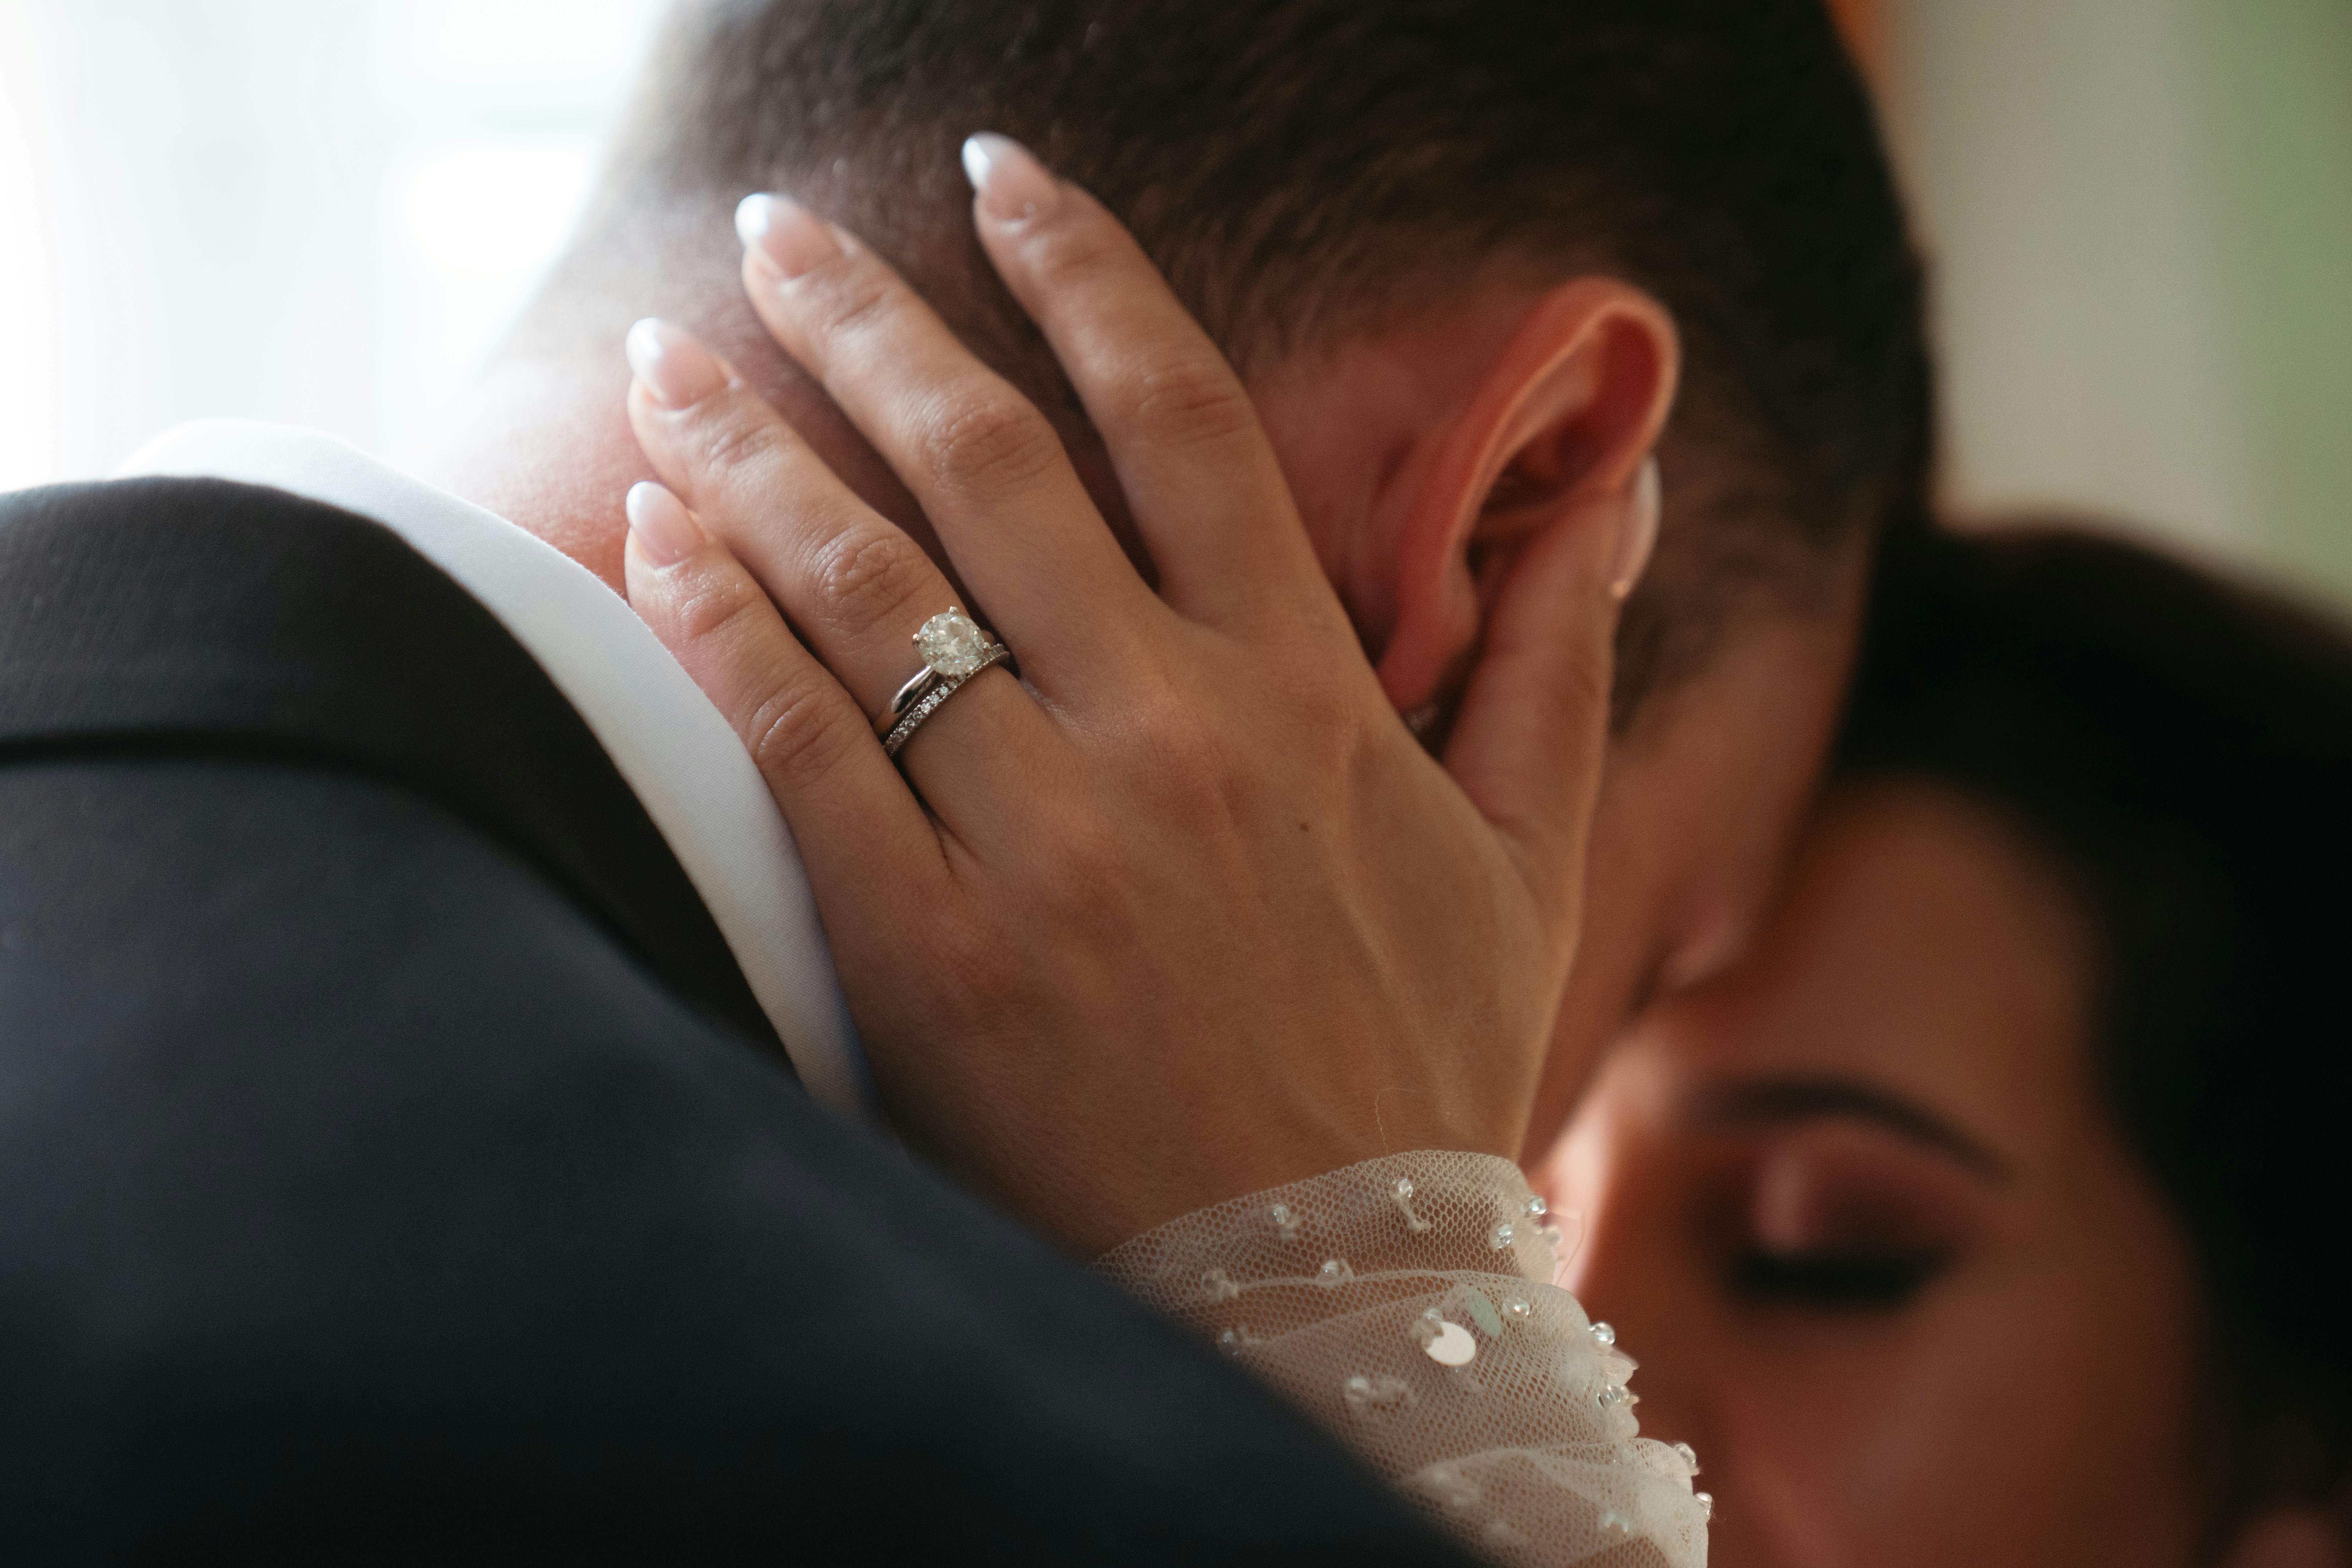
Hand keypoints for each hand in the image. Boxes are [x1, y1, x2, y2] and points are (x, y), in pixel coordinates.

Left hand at [618, 136, 1650, 1254]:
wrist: (1328, 1295)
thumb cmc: (1421, 1067)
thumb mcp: (1533, 857)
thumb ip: (1557, 657)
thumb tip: (1623, 490)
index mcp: (1304, 697)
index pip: (1178, 417)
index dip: (1084, 273)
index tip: (1003, 177)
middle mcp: (1167, 740)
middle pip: (986, 466)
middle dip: (868, 318)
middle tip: (778, 231)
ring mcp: (1043, 846)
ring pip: (866, 587)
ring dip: (751, 449)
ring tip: (671, 360)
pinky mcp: (931, 955)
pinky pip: (800, 750)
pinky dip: (717, 626)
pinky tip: (659, 536)